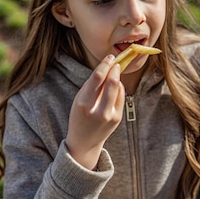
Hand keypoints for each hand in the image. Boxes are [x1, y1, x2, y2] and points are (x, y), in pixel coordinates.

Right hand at [66, 55, 123, 169]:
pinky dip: (119, 88)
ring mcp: (109, 115)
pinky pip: (121, 96)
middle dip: (115, 69)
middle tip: (115, 61)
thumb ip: (91, 86)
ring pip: (118, 88)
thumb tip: (107, 68)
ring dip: (117, 77)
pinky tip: (114, 86)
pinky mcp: (117, 118)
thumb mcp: (79, 100)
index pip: (97, 78)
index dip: (105, 65)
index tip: (110, 57)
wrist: (84, 141)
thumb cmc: (79, 117)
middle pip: (112, 82)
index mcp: (83, 104)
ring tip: (113, 73)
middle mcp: (98, 110)